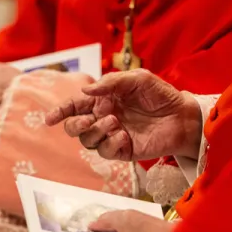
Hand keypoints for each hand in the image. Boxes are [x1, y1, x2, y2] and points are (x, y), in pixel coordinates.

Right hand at [45, 69, 201, 160]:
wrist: (181, 116)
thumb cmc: (160, 95)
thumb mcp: (136, 79)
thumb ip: (111, 83)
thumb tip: (86, 91)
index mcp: (102, 101)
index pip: (75, 107)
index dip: (60, 112)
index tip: (49, 119)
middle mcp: (103, 119)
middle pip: (75, 128)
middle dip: (74, 125)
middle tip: (87, 121)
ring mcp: (112, 136)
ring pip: (88, 141)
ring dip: (96, 131)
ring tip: (115, 122)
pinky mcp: (123, 150)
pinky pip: (106, 151)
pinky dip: (111, 143)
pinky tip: (124, 135)